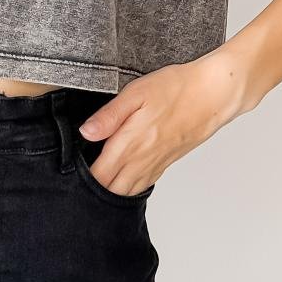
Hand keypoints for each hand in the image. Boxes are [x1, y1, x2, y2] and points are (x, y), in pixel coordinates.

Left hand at [76, 48, 250, 196]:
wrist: (214, 94)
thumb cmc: (176, 88)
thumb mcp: (136, 92)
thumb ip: (109, 116)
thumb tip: (85, 133)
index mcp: (130, 143)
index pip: (98, 176)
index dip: (79, 180)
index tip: (67, 174)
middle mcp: (142, 160)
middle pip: (110, 190)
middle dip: (91, 192)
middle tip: (74, 184)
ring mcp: (156, 164)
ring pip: (127, 191)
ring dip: (109, 192)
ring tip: (93, 187)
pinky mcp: (166, 162)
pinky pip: (143, 184)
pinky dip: (128, 188)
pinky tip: (119, 181)